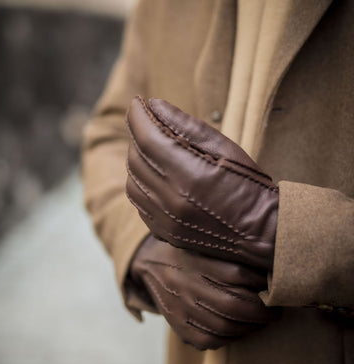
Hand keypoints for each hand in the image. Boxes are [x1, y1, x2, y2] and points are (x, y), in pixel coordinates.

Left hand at [126, 96, 277, 270]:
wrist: (260, 231)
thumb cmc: (248, 184)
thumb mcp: (224, 146)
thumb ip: (185, 124)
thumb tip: (153, 104)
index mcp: (189, 176)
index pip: (147, 138)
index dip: (138, 116)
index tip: (137, 102)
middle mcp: (171, 200)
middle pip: (136, 158)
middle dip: (138, 134)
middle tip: (148, 123)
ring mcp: (165, 220)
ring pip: (132, 180)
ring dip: (138, 159)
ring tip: (152, 148)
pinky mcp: (163, 231)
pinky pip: (138, 201)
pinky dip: (140, 182)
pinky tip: (154, 174)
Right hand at [130, 235, 277, 349]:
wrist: (151, 264)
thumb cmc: (186, 250)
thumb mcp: (204, 242)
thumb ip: (229, 252)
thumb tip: (266, 264)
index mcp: (193, 259)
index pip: (237, 274)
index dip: (261, 282)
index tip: (274, 283)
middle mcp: (185, 283)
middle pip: (232, 304)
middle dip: (261, 312)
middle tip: (274, 310)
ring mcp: (179, 307)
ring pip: (223, 326)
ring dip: (250, 327)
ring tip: (261, 320)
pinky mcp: (177, 324)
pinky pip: (209, 340)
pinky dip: (230, 337)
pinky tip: (239, 328)